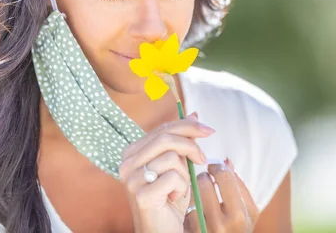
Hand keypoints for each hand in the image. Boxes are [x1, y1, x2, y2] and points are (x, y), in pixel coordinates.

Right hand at [119, 112, 215, 232]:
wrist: (162, 230)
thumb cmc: (170, 199)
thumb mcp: (178, 166)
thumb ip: (182, 142)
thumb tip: (193, 114)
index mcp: (133, 152)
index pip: (162, 128)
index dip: (187, 126)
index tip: (209, 130)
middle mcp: (126, 163)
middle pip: (166, 138)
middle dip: (191, 144)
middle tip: (202, 159)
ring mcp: (131, 178)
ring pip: (172, 158)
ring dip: (184, 175)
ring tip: (177, 189)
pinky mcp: (141, 194)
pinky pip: (173, 178)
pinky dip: (181, 188)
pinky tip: (172, 199)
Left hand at [184, 158, 259, 231]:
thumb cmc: (239, 229)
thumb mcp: (248, 211)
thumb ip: (239, 185)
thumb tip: (225, 160)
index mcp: (240, 215)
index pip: (224, 176)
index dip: (217, 167)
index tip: (214, 167)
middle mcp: (221, 224)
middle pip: (204, 183)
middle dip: (203, 177)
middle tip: (205, 179)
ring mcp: (203, 229)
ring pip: (190, 195)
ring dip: (193, 190)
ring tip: (199, 194)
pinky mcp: (189, 232)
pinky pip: (184, 209)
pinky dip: (187, 205)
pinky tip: (193, 209)